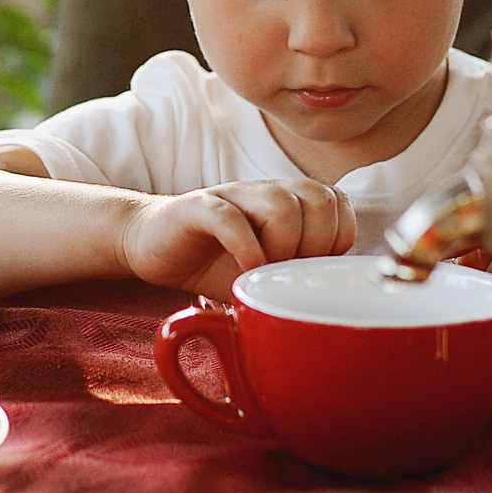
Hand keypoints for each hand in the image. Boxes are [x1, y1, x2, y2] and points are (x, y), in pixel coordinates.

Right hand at [122, 178, 356, 300]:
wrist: (152, 245)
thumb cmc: (214, 263)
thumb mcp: (266, 273)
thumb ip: (299, 274)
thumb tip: (335, 300)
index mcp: (288, 202)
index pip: (339, 204)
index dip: (336, 239)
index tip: (310, 268)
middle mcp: (266, 192)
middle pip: (320, 200)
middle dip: (314, 245)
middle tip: (287, 272)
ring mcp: (233, 196)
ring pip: (283, 204)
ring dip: (281, 246)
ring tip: (263, 272)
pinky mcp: (199, 208)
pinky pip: (232, 218)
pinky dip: (245, 247)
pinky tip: (244, 269)